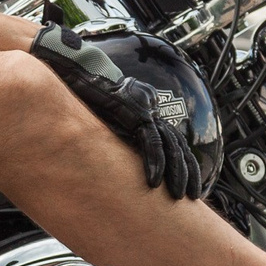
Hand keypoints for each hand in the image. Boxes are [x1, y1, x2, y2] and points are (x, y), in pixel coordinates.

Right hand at [29, 25, 198, 198]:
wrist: (74, 70)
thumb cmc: (82, 94)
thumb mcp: (103, 119)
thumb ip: (116, 134)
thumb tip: (117, 158)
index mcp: (145, 109)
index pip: (171, 139)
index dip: (180, 162)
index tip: (184, 184)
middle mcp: (150, 107)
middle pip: (177, 143)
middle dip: (187, 171)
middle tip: (191, 194)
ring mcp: (145, 109)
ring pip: (171, 145)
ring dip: (176, 172)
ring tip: (177, 194)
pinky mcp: (135, 112)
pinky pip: (151, 142)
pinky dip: (155, 163)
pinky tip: (153, 182)